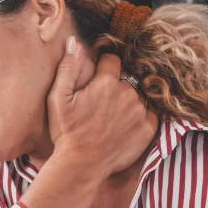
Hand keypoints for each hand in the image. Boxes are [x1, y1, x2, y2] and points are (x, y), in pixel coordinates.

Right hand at [46, 38, 159, 179]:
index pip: (112, 60)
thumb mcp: (58, 98)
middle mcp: (127, 94)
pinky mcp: (148, 129)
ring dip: (128, 103)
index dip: (103, 69)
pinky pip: (149, 114)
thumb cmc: (66, 132)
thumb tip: (73, 42)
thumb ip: (67, 67)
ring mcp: (140, 112)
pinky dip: (139, 118)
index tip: (97, 81)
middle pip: (126, 80)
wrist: (81, 165)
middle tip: (100, 107)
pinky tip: (123, 128)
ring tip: (111, 120)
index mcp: (106, 82)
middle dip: (115, 88)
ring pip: (137, 97)